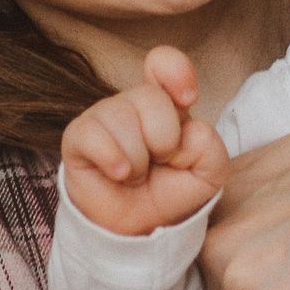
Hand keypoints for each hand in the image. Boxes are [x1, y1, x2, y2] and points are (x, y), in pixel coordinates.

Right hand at [61, 47, 230, 236]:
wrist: (137, 227)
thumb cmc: (169, 192)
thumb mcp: (208, 174)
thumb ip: (211, 148)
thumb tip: (187, 133)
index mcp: (165, 103)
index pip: (163, 62)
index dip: (176, 71)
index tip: (188, 98)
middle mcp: (132, 104)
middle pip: (151, 96)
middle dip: (164, 139)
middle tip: (159, 162)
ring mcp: (103, 117)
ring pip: (123, 116)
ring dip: (138, 159)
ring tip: (136, 175)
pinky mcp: (78, 137)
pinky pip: (94, 135)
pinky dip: (114, 160)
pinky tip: (120, 175)